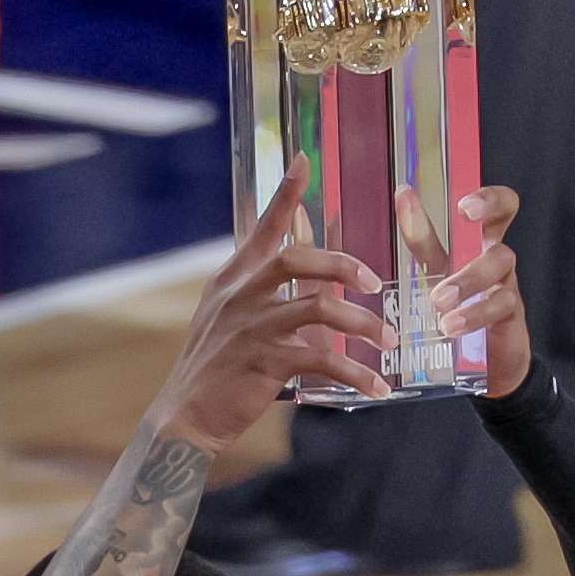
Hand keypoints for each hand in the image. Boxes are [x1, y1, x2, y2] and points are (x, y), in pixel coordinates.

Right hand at [147, 153, 393, 452]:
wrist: (188, 413)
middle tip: (373, 282)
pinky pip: (323, 361)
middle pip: (298, 259)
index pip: (263, 227)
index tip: (304, 162)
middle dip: (343, 264)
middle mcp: (242, 295)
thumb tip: (308, 281)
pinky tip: (376, 387)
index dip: (285, 194)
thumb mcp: (228, 318)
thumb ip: (264, 294)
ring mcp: (254, 327)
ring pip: (319, 308)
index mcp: (233, 279)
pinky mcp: (267, 362)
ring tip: (386, 340)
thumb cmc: (215, 368)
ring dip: (361, 323)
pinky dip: (355, 374)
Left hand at [411, 183, 530, 398]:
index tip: (461, 199)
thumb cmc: (459, 312)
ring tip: (439, 301)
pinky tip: (452, 326)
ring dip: (467, 277)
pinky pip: (500, 305)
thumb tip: (403, 194)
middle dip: (487, 206)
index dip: (487, 196)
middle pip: (504, 215)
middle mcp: (495, 258)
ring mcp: (506, 284)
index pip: (496, 206)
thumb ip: (423, 241)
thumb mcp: (437, 275)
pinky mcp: (510, 315)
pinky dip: (473, 314)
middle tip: (463, 212)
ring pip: (498, 262)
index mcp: (478, 243)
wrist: (485, 366)